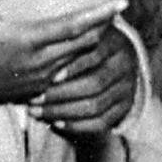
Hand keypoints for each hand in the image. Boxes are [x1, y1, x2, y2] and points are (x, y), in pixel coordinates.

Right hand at [0, 0, 118, 108]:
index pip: (74, 26)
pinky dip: (76, 63)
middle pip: (84, 44)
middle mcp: (40, 63)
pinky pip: (64, 76)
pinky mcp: (33, 91)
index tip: (121, 3)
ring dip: (91, 45)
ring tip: (104, 29)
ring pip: (77, 61)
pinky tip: (79, 56)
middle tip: (117, 10)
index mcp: (29, 40)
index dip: (100, 14)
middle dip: (103, 26)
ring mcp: (39, 80)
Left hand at [35, 22, 137, 136]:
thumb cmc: (84, 45)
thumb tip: (40, 49)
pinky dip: (76, 126)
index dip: (74, 67)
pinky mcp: (124, 109)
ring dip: (63, 112)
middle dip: (60, 94)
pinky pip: (101, 123)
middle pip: (95, 84)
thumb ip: (66, 39)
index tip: (50, 78)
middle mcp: (125, 66)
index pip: (96, 55)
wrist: (111, 60)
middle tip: (34, 99)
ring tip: (37, 112)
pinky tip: (56, 124)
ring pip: (96, 106)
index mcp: (115, 42)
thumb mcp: (79, 35)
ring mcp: (127, 89)